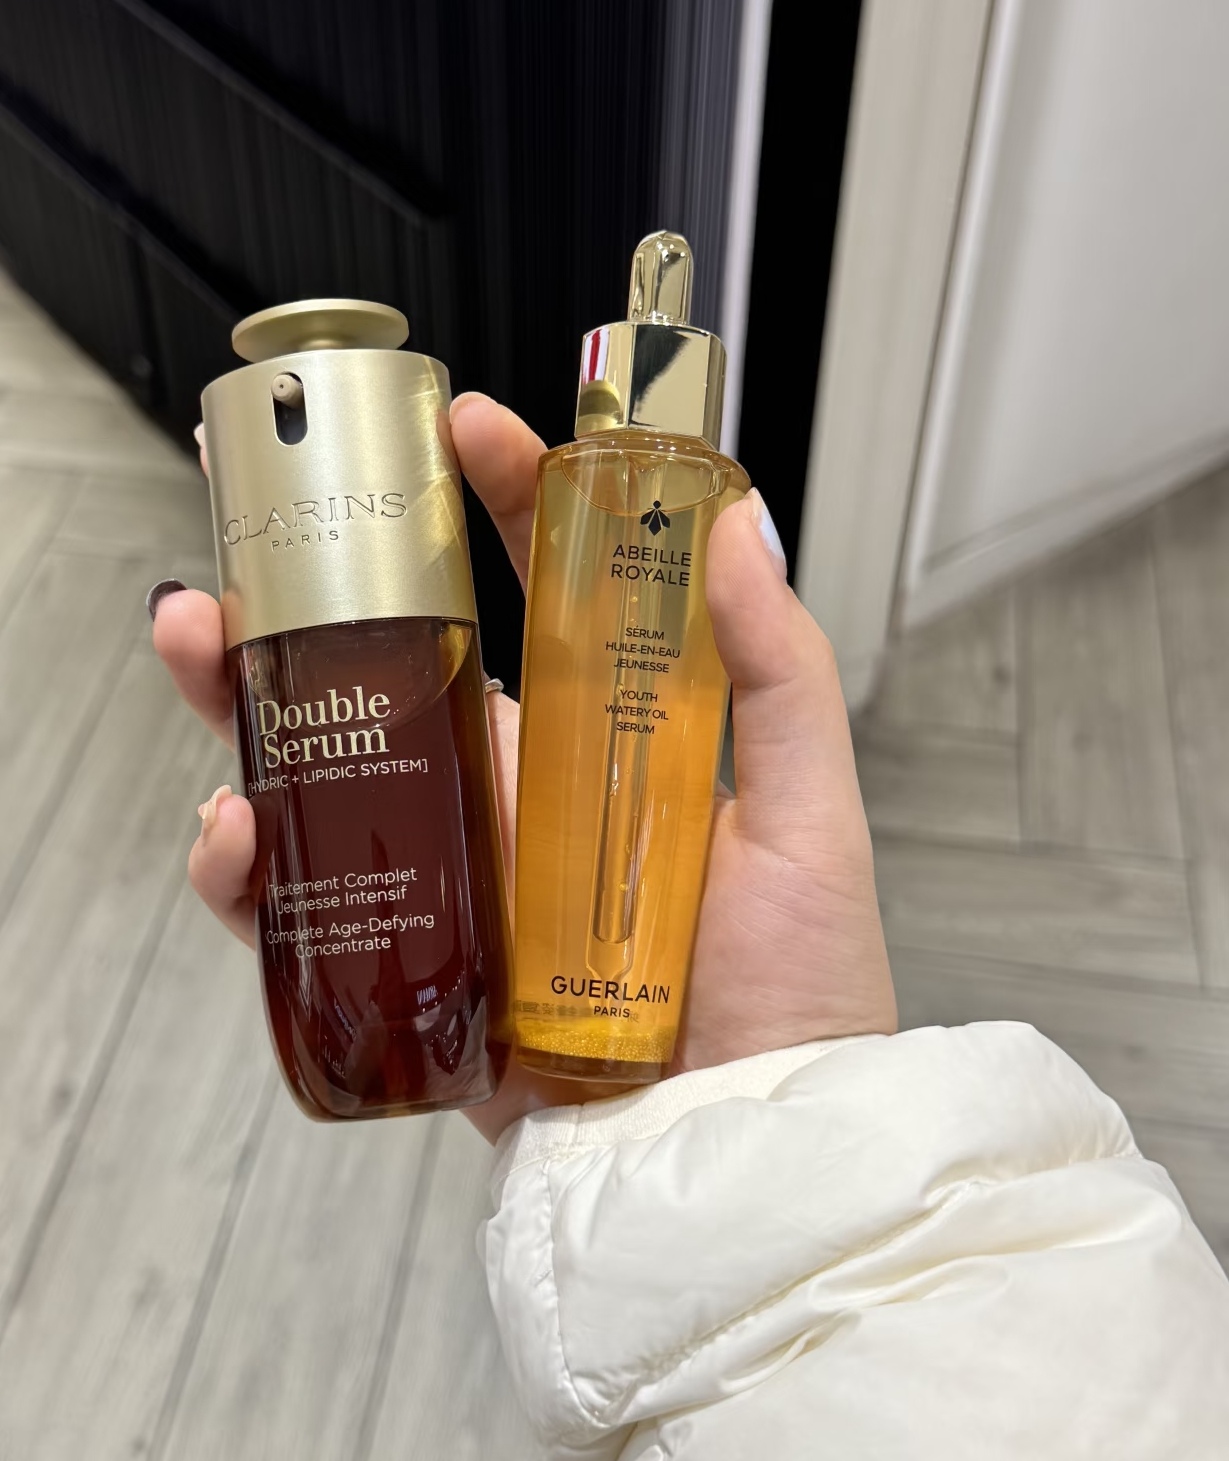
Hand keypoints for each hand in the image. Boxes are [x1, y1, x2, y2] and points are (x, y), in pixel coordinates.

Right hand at [153, 397, 894, 1139]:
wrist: (743, 1151)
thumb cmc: (799, 993)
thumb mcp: (812, 817)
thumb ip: (779, 671)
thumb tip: (737, 522)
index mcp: (607, 740)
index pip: (543, 594)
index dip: (502, 504)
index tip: (463, 426)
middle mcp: (523, 793)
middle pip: (405, 670)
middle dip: (325, 598)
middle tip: (260, 544)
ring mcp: (464, 873)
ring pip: (336, 768)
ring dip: (254, 705)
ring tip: (205, 656)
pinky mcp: (420, 962)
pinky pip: (319, 898)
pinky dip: (256, 864)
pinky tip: (236, 833)